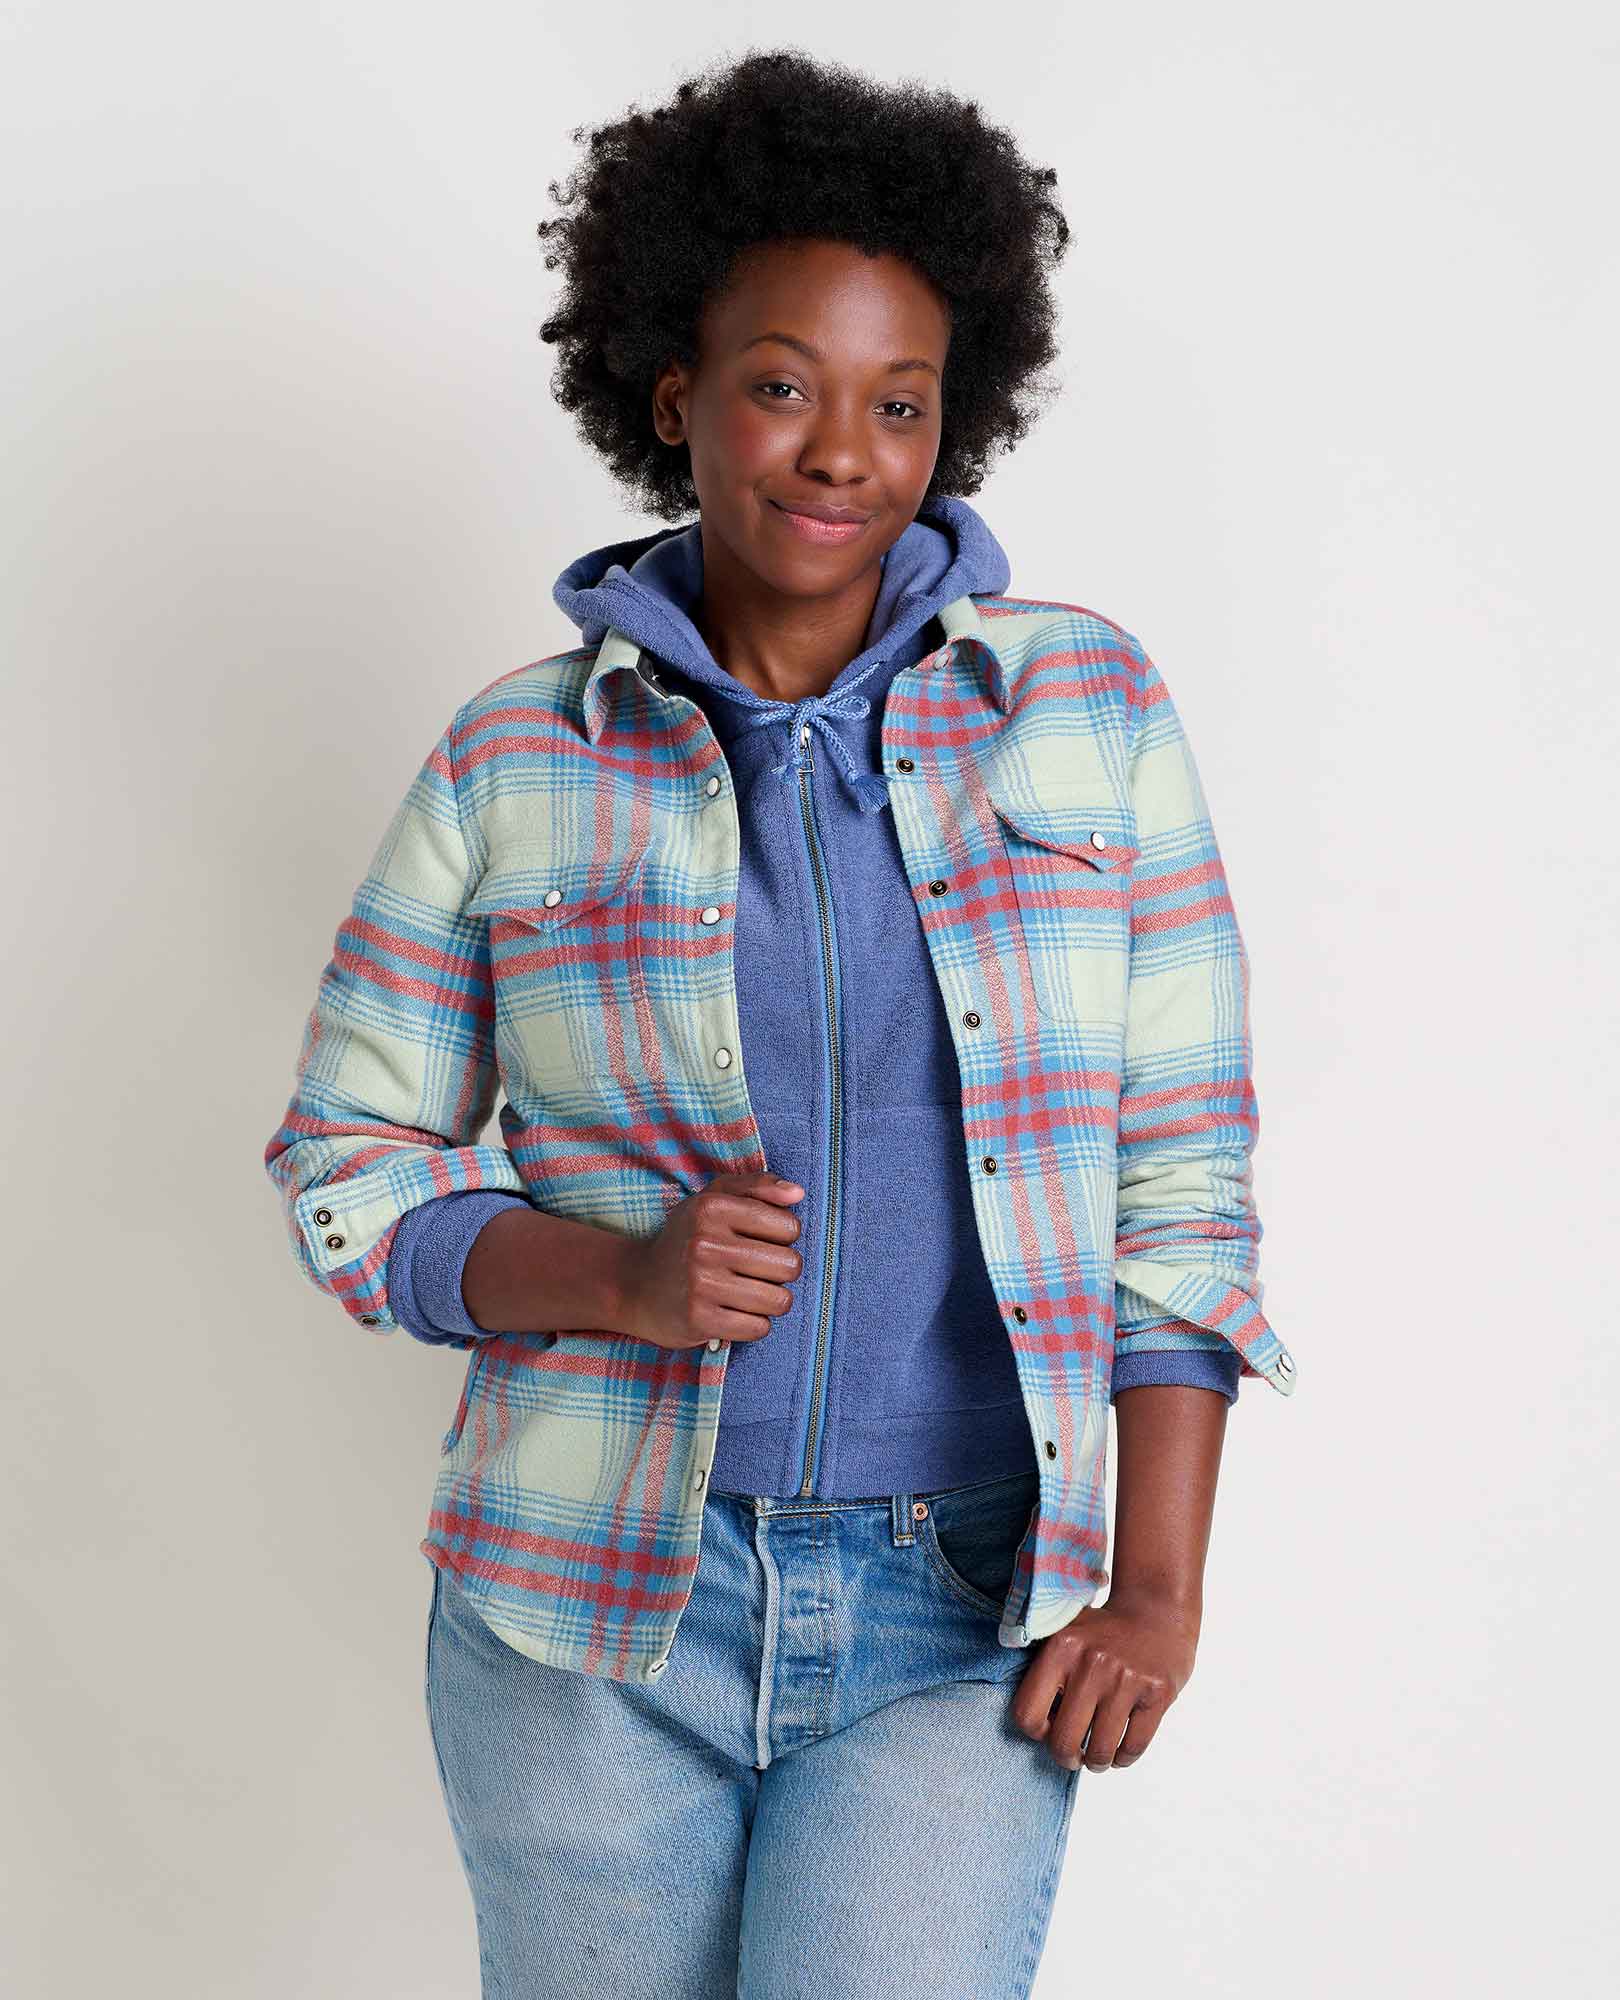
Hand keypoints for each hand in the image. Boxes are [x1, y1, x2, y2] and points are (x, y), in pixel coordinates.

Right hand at [618, 1169, 804, 1353]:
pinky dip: (753, 1323)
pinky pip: (759, 1328)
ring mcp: (700, 1284)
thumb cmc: (686, 1239)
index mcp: (711, 1208)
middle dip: (780, 1272)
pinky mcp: (699, 1320)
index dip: (783, 1237)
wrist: (636, 1286)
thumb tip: (798, 1193)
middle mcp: (704, 1243)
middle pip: (789, 1266)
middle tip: (756, 1271)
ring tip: (748, 1293)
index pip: (789, 1227)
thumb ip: (758, 1186)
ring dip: (770, 1301)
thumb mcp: (713, 1199)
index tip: (760, 1240)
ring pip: (778, 1301)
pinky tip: (734, 1313)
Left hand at [1010, 1589, 1199, 1772]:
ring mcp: (1126, 1679)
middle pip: (1063, 1741)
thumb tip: (1029, 1721)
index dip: (1035, 1732)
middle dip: (1067, 1757)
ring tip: (1097, 1757)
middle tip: (1073, 1755)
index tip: (1047, 1732)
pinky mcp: (1157, 1693)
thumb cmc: (1103, 1632)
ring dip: (1097, 1762)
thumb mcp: (1065, 1632)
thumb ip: (1042, 1668)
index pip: (1028, 1713)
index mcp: (1061, 1647)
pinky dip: (1124, 1758)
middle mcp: (1091, 1663)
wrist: (1157, 1612)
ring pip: (1100, 1751)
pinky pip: (1133, 1747)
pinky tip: (1120, 1751)